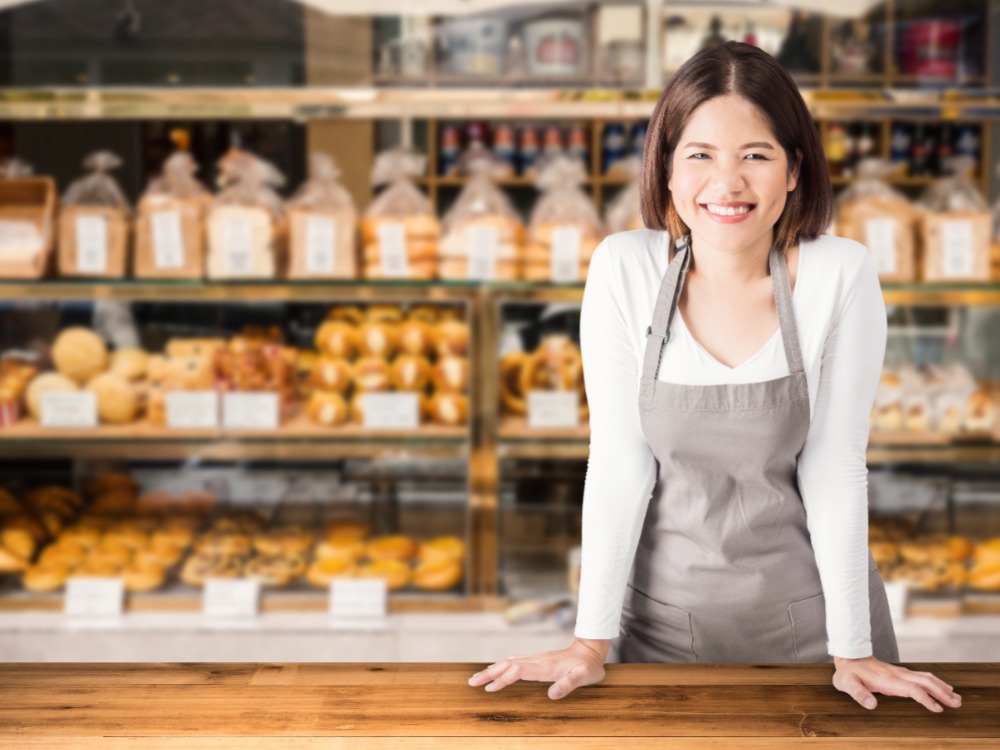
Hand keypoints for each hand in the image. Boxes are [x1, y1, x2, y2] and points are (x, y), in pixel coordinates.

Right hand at [468, 637, 608, 699]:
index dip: (503, 679)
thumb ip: (569, 684)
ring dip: (493, 669)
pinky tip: (498, 669)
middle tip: (472, 682)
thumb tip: (552, 694)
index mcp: (544, 666)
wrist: (591, 650)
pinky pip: (515, 662)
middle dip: (489, 673)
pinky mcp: (537, 660)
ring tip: (478, 678)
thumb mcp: (584, 677)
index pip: (518, 671)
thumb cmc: (588, 666)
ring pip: (509, 662)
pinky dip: (502, 666)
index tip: (490, 688)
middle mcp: (537, 661)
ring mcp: (536, 659)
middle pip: (508, 665)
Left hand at [832, 655, 961, 712]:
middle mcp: (897, 674)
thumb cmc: (847, 674)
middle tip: (957, 703)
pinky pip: (920, 677)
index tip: (938, 709)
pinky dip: (934, 682)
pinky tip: (942, 688)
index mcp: (887, 680)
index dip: (925, 699)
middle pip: (924, 682)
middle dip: (941, 692)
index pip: (912, 689)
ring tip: (956, 698)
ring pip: (925, 678)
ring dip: (941, 687)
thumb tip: (872, 705)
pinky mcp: (899, 673)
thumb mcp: (847, 684)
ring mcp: (899, 672)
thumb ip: (858, 694)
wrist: (848, 657)